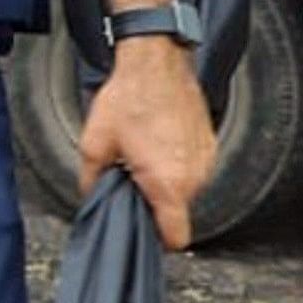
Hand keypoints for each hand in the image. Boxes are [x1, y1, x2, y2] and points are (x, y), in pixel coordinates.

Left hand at [78, 40, 218, 249]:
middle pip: (176, 212)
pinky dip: (177, 164)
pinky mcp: (210, 146)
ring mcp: (205, 161)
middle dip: (154, 202)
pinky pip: (194, 170)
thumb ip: (92, 182)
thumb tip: (92, 197)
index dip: (157, 240)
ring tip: (145, 155)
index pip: (175, 237)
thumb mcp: (94, 145)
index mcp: (167, 184)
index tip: (143, 230)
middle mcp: (193, 177)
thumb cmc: (129, 99)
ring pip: (185, 190)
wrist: (157, 63)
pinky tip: (158, 143)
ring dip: (166, 181)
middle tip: (132, 179)